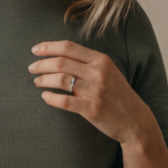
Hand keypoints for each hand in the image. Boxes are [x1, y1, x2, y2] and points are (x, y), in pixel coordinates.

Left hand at [29, 40, 159, 147]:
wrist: (135, 120)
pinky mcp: (92, 109)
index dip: (48, 47)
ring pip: (60, 80)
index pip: (69, 47)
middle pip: (61, 62)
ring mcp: (95, 91)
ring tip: (37, 82)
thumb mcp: (108, 72)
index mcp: (101, 60)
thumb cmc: (117, 96)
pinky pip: (65, 101)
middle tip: (32, 68)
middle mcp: (98, 72)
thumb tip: (60, 56)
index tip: (35, 50)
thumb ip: (88, 63)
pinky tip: (45, 97)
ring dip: (44, 80)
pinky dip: (51, 98)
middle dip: (42, 64)